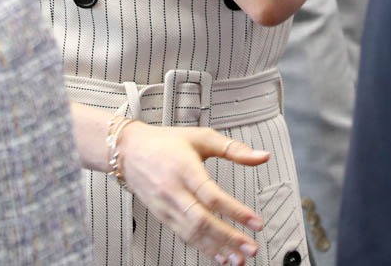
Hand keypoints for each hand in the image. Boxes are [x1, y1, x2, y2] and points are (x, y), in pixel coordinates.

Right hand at [117, 120, 269, 264]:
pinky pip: (184, 236)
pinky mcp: (162, 216)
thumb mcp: (201, 137)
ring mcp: (165, 206)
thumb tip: (262, 157)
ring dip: (217, 248)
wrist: (128, 151)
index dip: (235, 212)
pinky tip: (219, 255)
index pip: (212, 195)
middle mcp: (173, 190)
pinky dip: (203, 248)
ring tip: (239, 259)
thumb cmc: (166, 142)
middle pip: (202, 220)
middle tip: (251, 248)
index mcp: (184, 168)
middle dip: (228, 238)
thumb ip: (233, 149)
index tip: (256, 223)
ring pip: (192, 233)